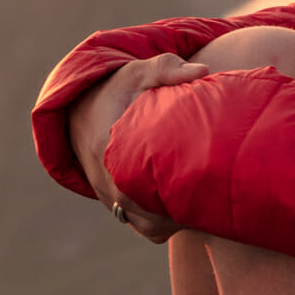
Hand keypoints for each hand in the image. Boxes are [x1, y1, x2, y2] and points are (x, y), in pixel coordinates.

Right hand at [68, 53, 209, 242]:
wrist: (83, 107)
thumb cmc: (118, 88)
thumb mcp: (138, 72)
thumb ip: (167, 69)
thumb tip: (203, 72)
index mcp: (105, 147)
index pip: (132, 184)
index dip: (165, 193)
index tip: (196, 186)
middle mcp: (103, 178)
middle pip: (142, 213)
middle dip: (176, 213)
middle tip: (211, 200)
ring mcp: (107, 195)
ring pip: (143, 225)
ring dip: (170, 221)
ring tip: (204, 206)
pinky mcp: (115, 203)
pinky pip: (141, 225)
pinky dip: (162, 223)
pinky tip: (188, 208)